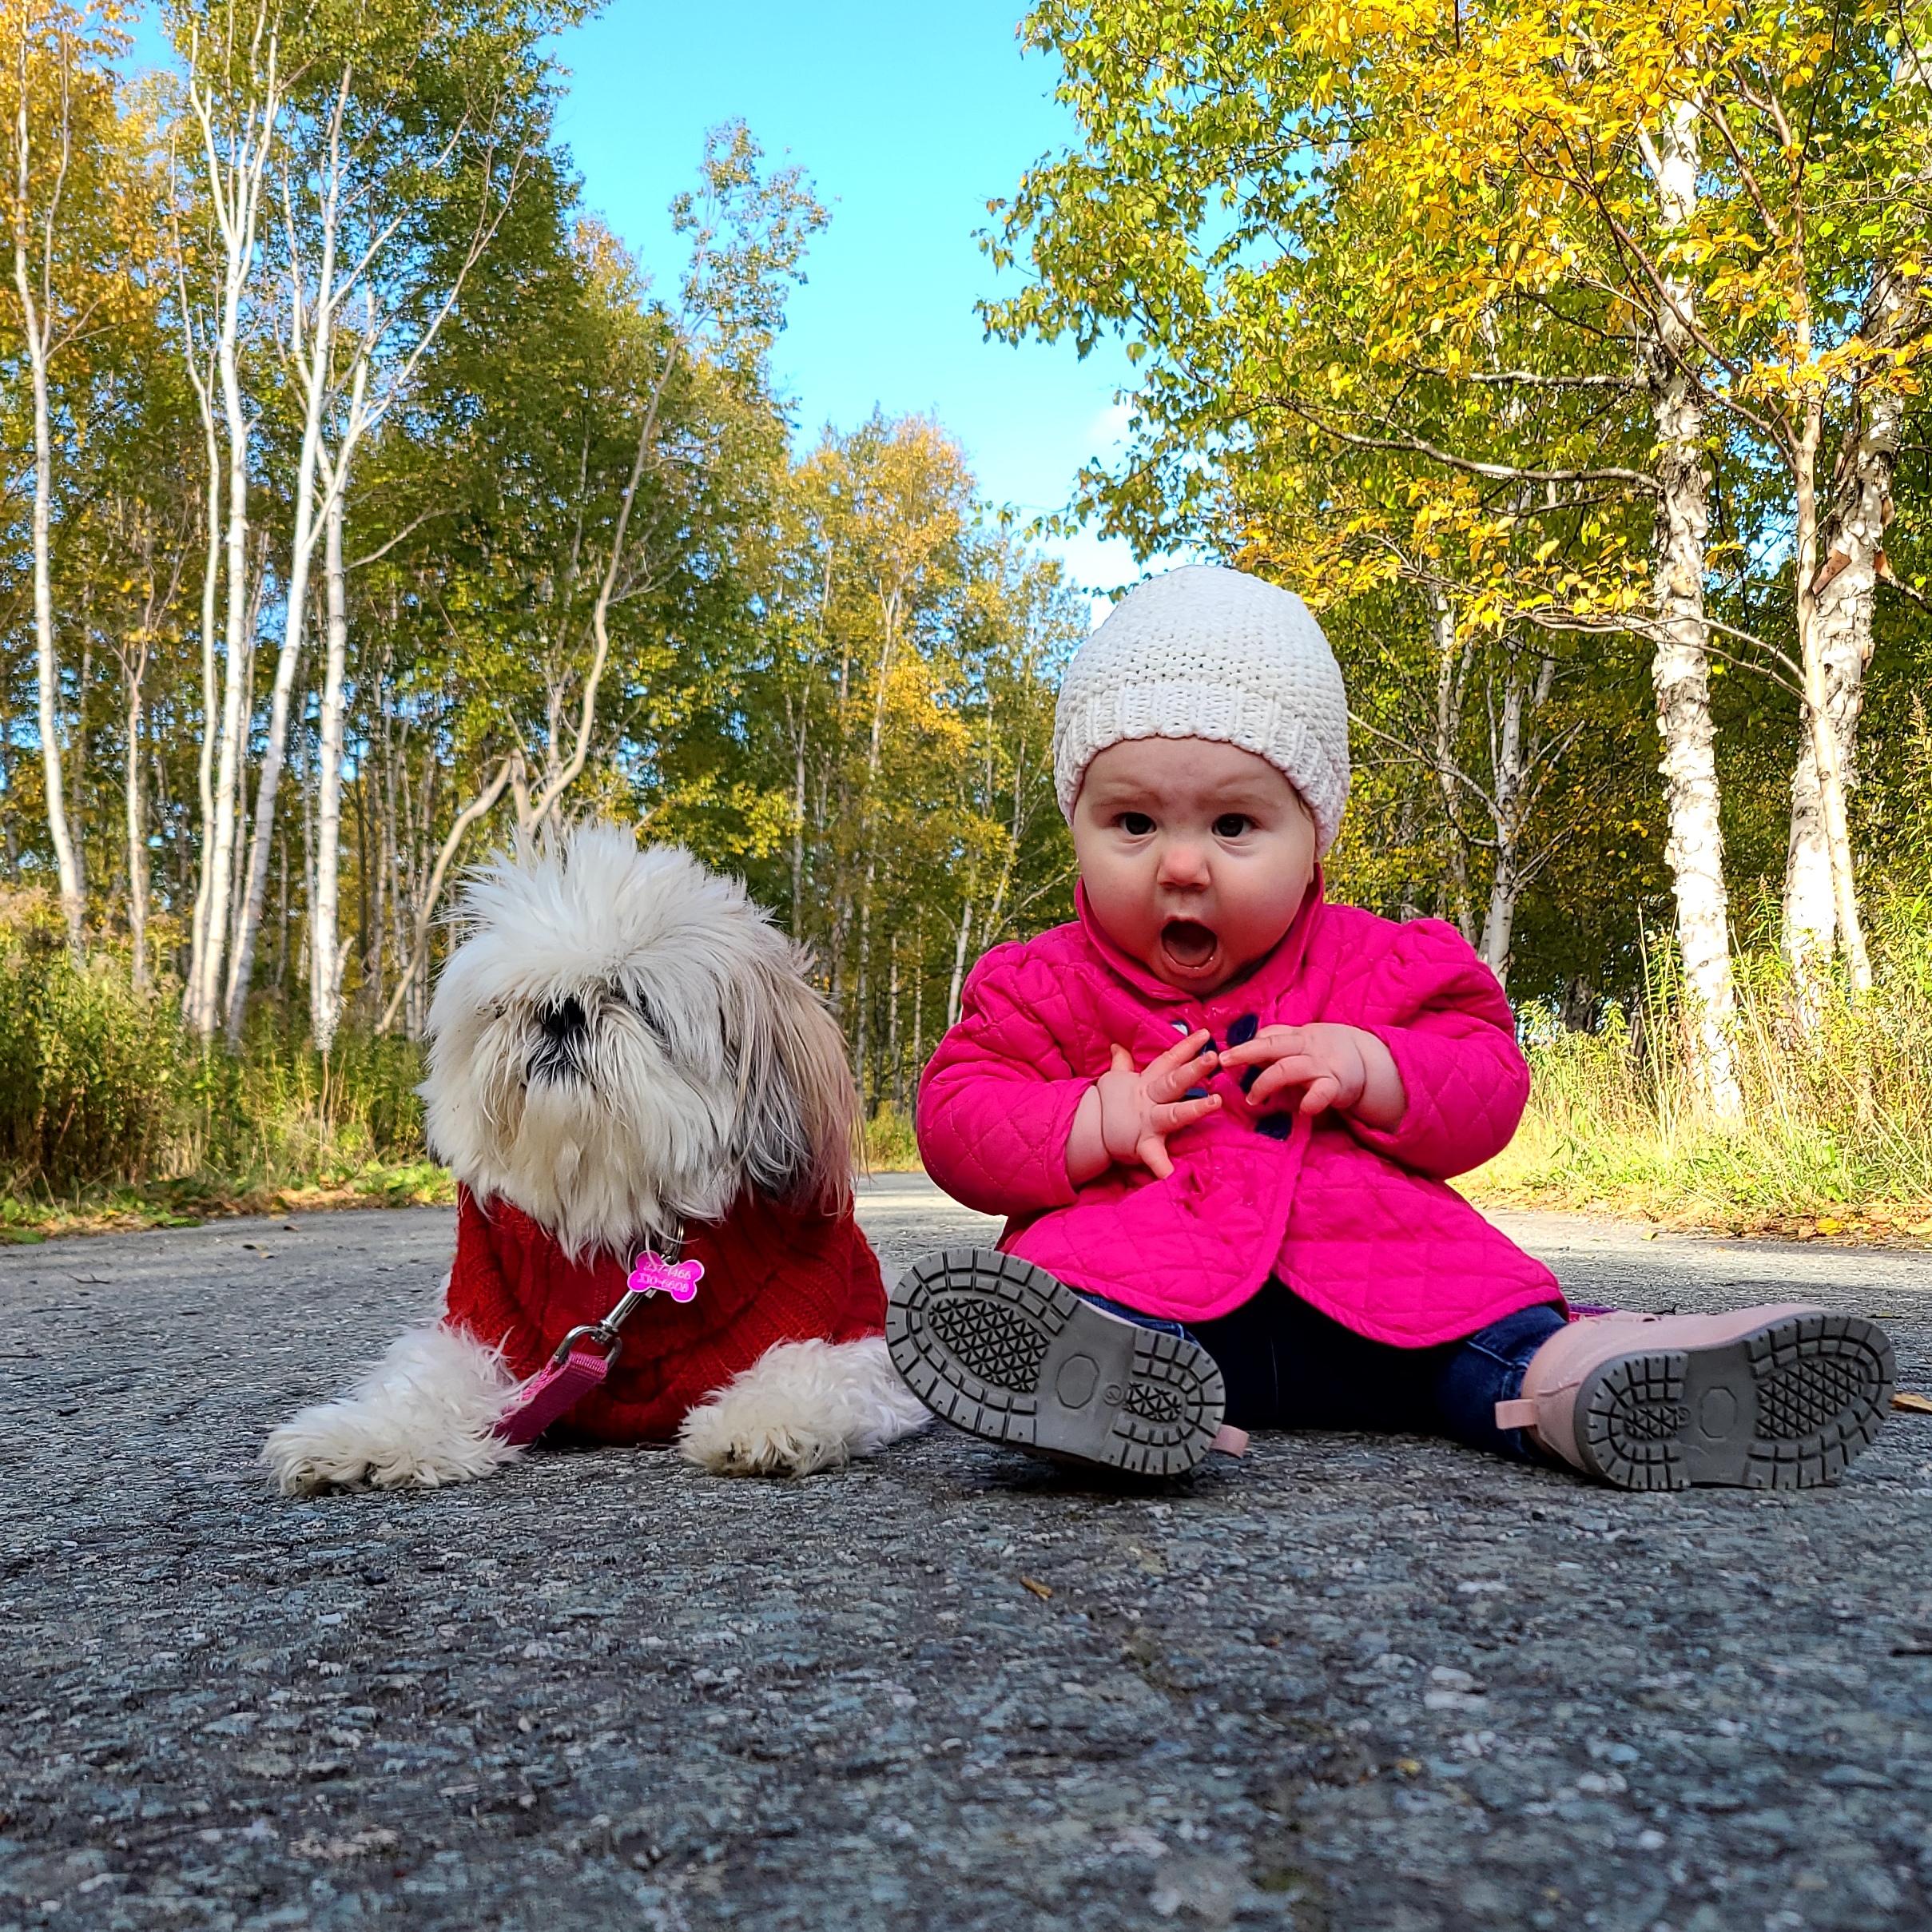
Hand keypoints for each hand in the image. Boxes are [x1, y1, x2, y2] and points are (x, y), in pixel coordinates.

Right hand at [1066, 1029, 1221, 1183]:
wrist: (1089, 1130)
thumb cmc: (1109, 1104)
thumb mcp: (1113, 1080)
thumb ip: (1121, 1063)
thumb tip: (1117, 1045)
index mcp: (1146, 1084)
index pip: (1168, 1060)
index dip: (1186, 1047)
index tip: (1205, 1035)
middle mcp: (1149, 1100)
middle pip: (1174, 1082)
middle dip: (1193, 1069)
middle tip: (1213, 1057)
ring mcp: (1148, 1123)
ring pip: (1173, 1113)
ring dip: (1195, 1108)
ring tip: (1216, 1102)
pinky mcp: (1143, 1146)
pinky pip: (1155, 1158)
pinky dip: (1164, 1167)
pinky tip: (1175, 1175)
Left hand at [1217, 1022, 1405, 1129]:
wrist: (1369, 1060)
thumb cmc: (1326, 1052)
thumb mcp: (1303, 1041)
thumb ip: (1277, 1044)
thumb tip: (1244, 1049)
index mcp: (1298, 1036)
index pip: (1269, 1035)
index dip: (1246, 1044)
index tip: (1224, 1054)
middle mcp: (1307, 1047)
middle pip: (1273, 1045)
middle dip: (1246, 1052)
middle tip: (1224, 1061)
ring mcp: (1321, 1065)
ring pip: (1289, 1068)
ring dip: (1266, 1083)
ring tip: (1251, 1099)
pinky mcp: (1337, 1085)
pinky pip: (1322, 1092)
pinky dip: (1311, 1100)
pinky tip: (1302, 1109)